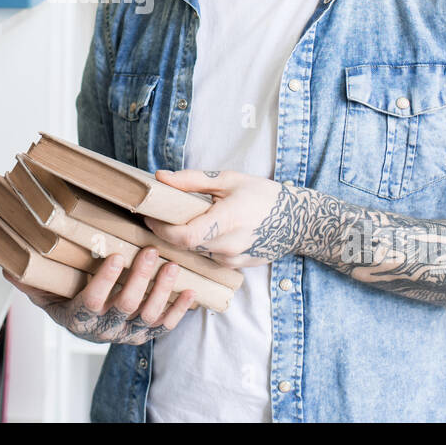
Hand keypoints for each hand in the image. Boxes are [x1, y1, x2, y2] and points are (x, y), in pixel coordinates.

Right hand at [2, 246, 195, 344]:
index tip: (114, 257)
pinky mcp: (145, 333)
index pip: (91, 303)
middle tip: (149, 251)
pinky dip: (180, 310)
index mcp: (78, 318)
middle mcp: (104, 330)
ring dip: (163, 291)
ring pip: (149, 315)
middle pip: (125, 306)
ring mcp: (127, 333)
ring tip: (171, 265)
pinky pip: (165, 326)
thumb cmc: (64, 297)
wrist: (85, 322)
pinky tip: (191, 292)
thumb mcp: (42, 290)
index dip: (103, 283)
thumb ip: (27, 279)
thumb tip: (7, 264)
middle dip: (139, 279)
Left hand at [144, 169, 288, 267]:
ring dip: (185, 239)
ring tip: (183, 220)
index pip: (183, 236)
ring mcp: (233, 259)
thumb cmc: (263, 195)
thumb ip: (192, 180)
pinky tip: (207, 230)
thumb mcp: (228, 179)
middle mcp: (229, 245)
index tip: (148, 216)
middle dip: (168, 232)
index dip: (161, 229)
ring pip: (196, 252)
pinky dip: (202, 245)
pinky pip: (210, 257)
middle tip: (158, 215)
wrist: (297, 221)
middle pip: (185, 246)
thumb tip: (161, 177)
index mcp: (227, 219)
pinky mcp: (237, 266)